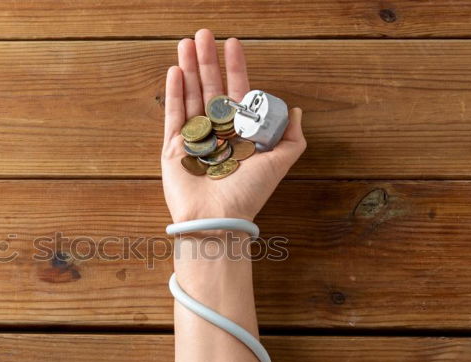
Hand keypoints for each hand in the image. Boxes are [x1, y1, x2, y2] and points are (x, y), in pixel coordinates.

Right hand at [161, 29, 306, 223]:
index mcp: (240, 133)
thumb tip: (296, 110)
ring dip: (188, 69)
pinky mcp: (174, 147)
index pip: (238, 92)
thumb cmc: (248, 194)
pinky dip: (175, 92)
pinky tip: (175, 70)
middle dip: (207, 60)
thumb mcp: (278, 164)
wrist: (217, 219)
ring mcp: (195, 138)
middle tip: (202, 33)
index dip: (235, 67)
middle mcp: (217, 132)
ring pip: (191, 96)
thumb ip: (291, 139)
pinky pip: (174, 115)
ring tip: (185, 43)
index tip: (232, 43)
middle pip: (211, 88)